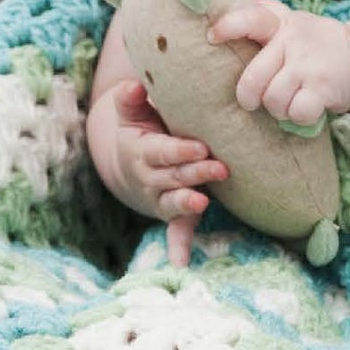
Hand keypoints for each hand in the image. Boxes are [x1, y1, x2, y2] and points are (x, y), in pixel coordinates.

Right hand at [104, 79, 226, 266]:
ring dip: (188, 203)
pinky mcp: (170, 213)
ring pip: (173, 202)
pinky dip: (177, 247)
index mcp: (140, 152)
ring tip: (204, 200)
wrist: (129, 162)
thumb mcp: (131, 112)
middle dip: (194, 173)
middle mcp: (148, 179)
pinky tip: (182, 263)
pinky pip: (173, 232)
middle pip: (172, 177)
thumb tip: (134, 85)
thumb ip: (131, 99)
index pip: (161, 152)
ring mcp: (158, 199)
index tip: (200, 147)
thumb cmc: (141, 128)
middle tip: (219, 167)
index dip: (179, 151)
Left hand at [208, 0, 349, 123]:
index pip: (252, 19)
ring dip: (278, 109)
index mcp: (281, 25)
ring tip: (289, 100)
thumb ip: (268, 12)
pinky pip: (297, 112)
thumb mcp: (294, 21)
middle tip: (255, 100)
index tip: (212, 36)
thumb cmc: (316, 44)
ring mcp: (309, 66)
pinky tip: (306, 108)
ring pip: (273, 100)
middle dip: (249, 97)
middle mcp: (293, 43)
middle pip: (253, 79)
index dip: (229, 26)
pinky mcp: (324, 88)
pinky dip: (299, 117)